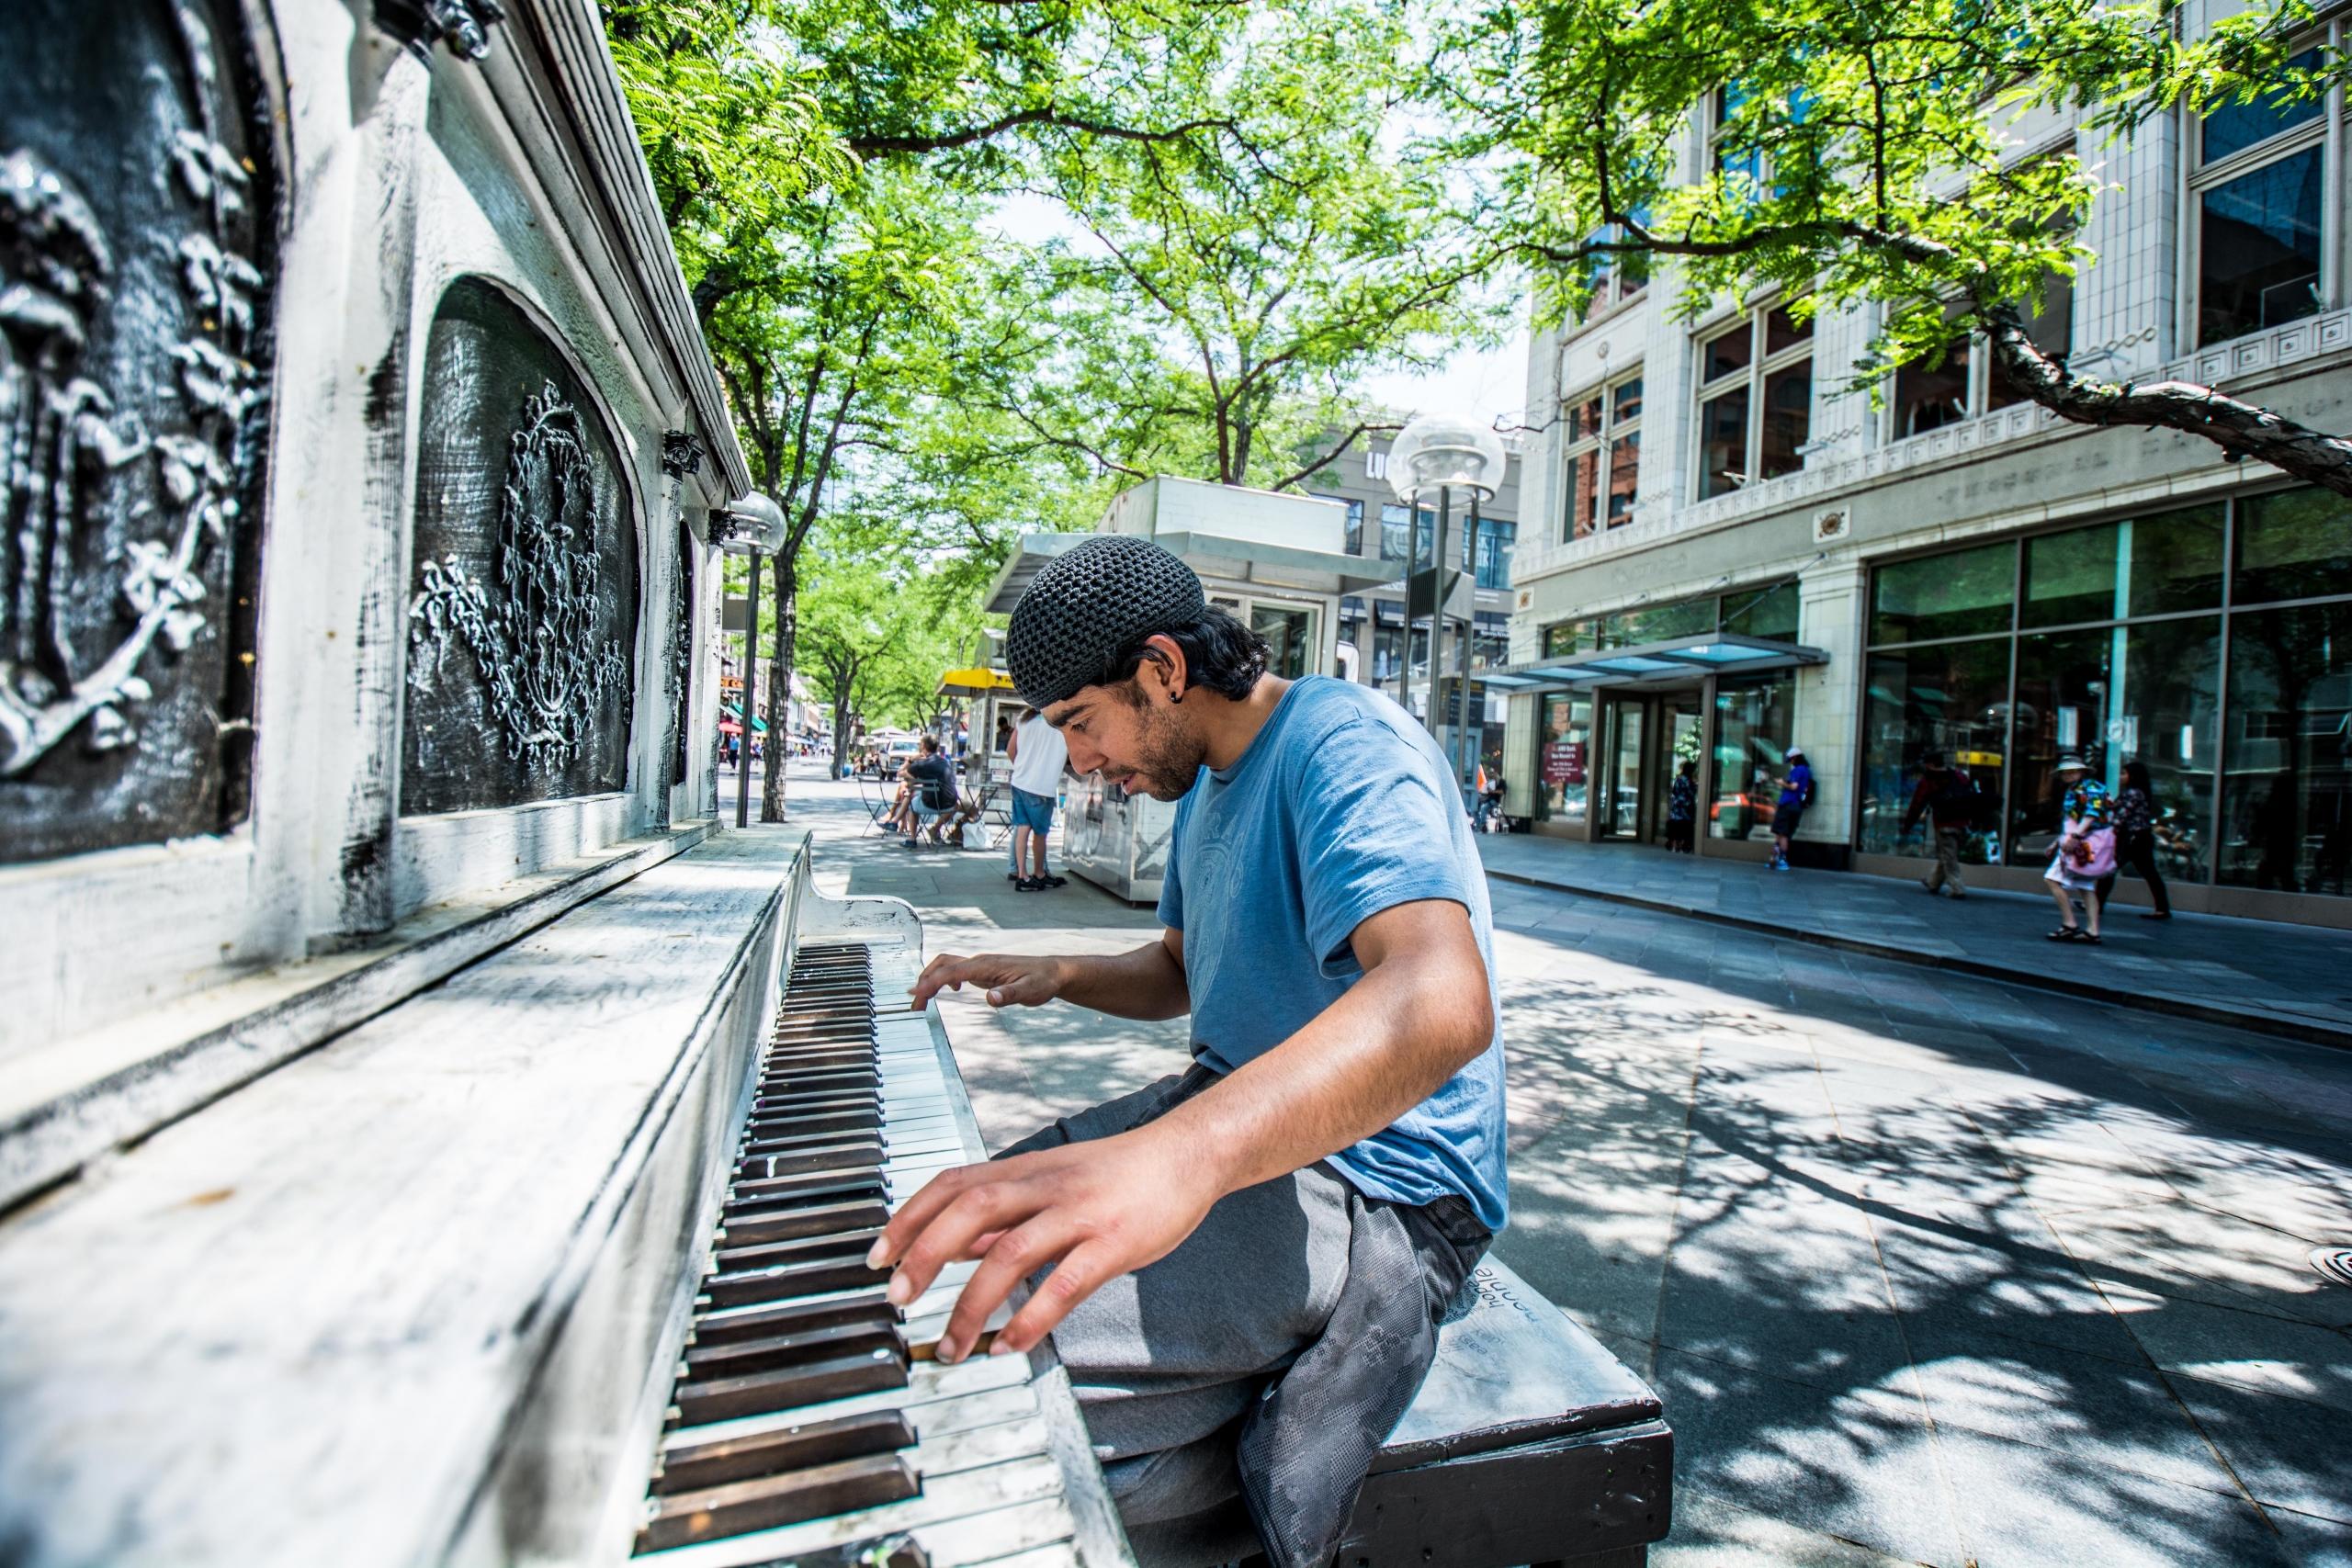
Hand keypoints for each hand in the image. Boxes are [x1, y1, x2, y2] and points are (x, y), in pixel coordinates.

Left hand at [865, 1124, 1221, 1363]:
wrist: (1187, 1155)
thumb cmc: (1116, 1174)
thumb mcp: (1051, 1182)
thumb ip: (1003, 1213)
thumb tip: (951, 1245)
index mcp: (1024, 1169)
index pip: (951, 1184)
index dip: (908, 1218)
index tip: (877, 1257)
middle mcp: (1044, 1185)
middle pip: (969, 1210)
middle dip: (924, 1255)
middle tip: (897, 1299)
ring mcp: (1078, 1213)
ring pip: (1010, 1252)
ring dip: (971, 1304)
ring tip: (951, 1347)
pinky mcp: (1113, 1243)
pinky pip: (1063, 1284)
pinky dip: (1029, 1318)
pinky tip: (1008, 1345)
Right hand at [910, 951, 1066, 1010]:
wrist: (1053, 972)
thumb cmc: (1043, 981)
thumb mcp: (1031, 991)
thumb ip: (1010, 994)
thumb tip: (991, 999)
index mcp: (987, 965)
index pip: (952, 971)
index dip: (932, 982)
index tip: (917, 994)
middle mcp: (980, 962)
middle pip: (943, 964)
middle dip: (925, 981)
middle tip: (915, 1004)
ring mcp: (980, 965)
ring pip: (947, 965)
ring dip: (931, 979)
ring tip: (922, 1000)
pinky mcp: (983, 971)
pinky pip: (956, 970)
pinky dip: (943, 978)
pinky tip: (947, 992)